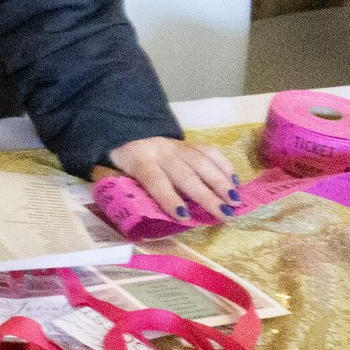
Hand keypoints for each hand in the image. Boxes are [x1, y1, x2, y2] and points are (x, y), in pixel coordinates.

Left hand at [102, 136, 239, 222]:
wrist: (130, 134)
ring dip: (221, 181)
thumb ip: (123, 190)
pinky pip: (210, 151)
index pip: (155, 180)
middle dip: (206, 194)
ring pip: (202, 161)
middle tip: (224, 213)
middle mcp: (161, 151)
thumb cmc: (124, 164)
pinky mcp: (190, 143)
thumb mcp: (114, 175)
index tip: (183, 216)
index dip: (168, 198)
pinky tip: (235, 182)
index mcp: (140, 161)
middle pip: (185, 174)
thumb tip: (134, 214)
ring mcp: (178, 146)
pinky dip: (224, 166)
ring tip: (236, 200)